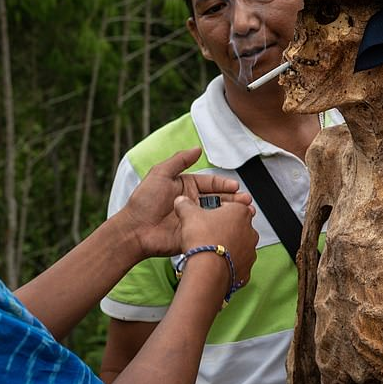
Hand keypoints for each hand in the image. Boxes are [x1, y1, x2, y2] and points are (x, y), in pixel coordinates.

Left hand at [119, 147, 249, 258]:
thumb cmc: (144, 201)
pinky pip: (212, 231)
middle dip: (234, 200)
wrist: (135, 229)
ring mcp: (194, 220)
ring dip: (233, 214)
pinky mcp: (194, 235)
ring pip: (219, 215)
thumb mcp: (160, 174)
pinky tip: (235, 228)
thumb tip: (197, 148)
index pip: (211, 184)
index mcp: (186, 187)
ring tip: (247, 213)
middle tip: (247, 201)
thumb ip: (179, 161)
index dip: (224, 185)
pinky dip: (224, 230)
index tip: (236, 187)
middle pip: (219, 200)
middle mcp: (192, 203)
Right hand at [174, 195, 257, 291]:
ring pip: (239, 245)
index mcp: (240, 213)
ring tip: (209, 249)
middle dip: (223, 229)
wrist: (207, 270)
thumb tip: (182, 201)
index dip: (217, 210)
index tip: (207, 215)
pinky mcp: (247, 269)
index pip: (231, 206)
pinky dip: (228, 263)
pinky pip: (237, 263)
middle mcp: (250, 231)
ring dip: (227, 246)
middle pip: (236, 226)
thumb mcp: (189, 215)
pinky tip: (215, 263)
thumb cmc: (203, 241)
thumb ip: (186, 205)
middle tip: (207, 233)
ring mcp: (250, 251)